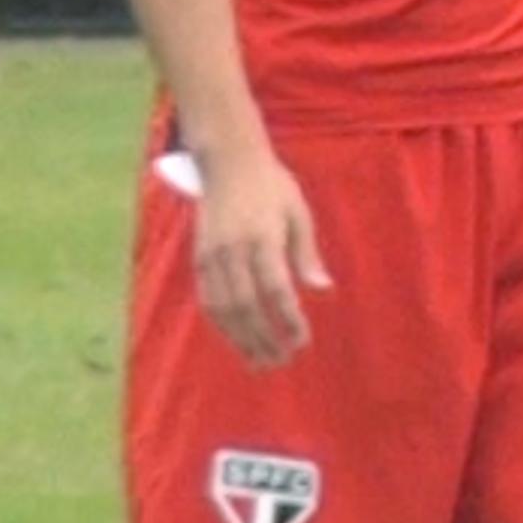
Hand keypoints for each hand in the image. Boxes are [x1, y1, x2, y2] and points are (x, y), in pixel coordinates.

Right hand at [189, 142, 331, 369]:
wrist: (228, 161)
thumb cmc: (271, 186)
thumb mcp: (298, 212)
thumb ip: (306, 253)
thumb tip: (323, 290)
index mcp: (263, 238)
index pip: (277, 290)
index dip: (288, 320)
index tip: (302, 341)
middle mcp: (234, 250)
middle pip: (248, 306)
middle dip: (264, 339)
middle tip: (281, 361)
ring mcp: (212, 256)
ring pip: (224, 308)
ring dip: (241, 339)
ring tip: (258, 361)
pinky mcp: (199, 258)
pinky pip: (208, 299)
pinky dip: (221, 324)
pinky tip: (235, 339)